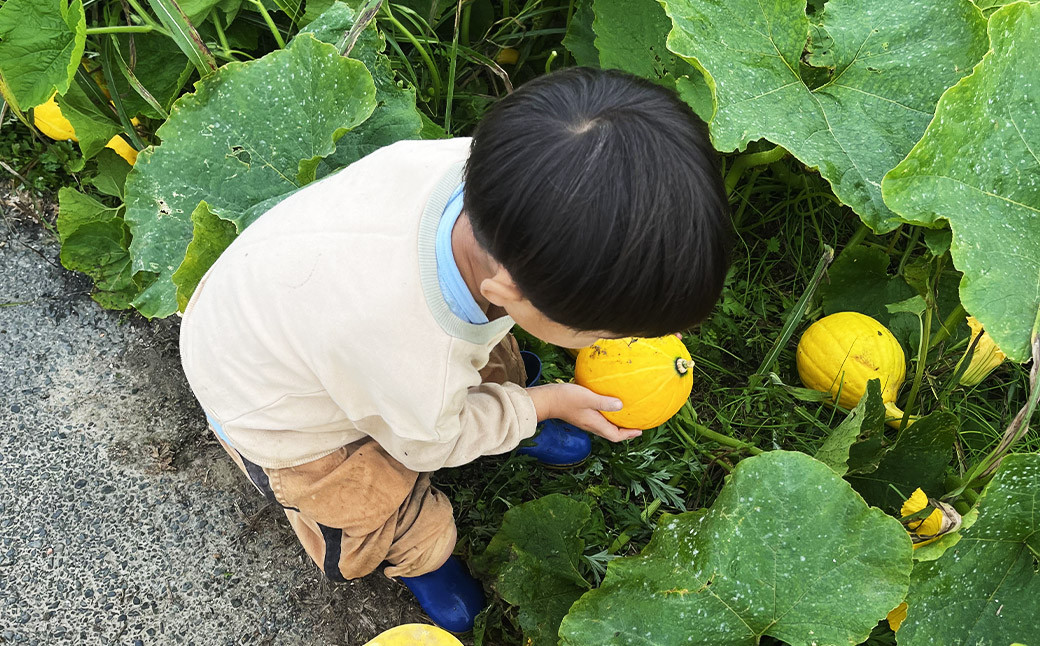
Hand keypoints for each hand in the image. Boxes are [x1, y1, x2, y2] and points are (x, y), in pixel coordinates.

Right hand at [527, 383, 641, 442]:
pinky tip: (607, 404)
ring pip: (604, 426)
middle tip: (634, 425)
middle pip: (611, 433)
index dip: (628, 435)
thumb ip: (604, 402)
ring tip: (624, 415)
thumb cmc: (566, 398)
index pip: (615, 435)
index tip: (639, 431)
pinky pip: (597, 418)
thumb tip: (621, 406)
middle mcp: (590, 425)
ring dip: (615, 423)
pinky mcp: (580, 415)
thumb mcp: (588, 398)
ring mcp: (584, 421)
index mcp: (594, 424)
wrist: (546, 400)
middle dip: (624, 431)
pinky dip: (606, 415)